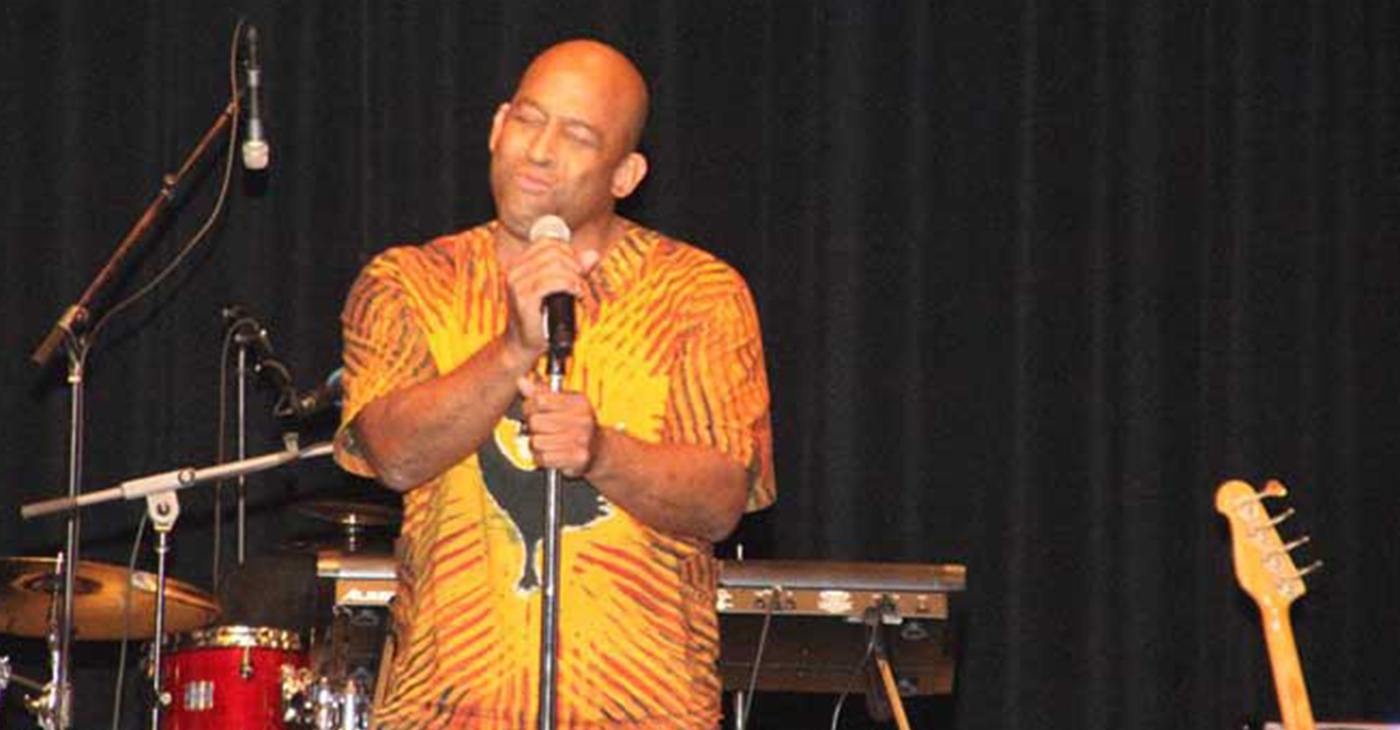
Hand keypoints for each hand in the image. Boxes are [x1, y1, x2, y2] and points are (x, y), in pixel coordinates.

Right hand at [503, 240, 597, 361]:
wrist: (523, 345)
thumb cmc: (542, 319)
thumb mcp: (559, 290)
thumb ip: (575, 271)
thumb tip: (593, 254)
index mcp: (520, 265)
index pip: (548, 243)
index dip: (569, 253)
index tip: (578, 271)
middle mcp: (515, 270)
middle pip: (555, 252)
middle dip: (575, 266)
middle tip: (582, 285)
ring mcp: (517, 284)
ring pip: (556, 265)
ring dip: (576, 278)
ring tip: (581, 293)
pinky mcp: (524, 299)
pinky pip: (553, 282)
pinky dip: (571, 286)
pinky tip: (577, 295)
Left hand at [518, 376, 599, 477]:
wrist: (599, 448)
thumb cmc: (578, 424)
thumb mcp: (565, 403)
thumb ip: (542, 393)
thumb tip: (521, 381)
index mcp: (578, 402)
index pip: (540, 399)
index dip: (530, 406)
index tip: (534, 411)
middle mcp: (582, 420)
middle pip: (535, 421)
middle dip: (532, 427)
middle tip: (540, 429)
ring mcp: (581, 440)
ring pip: (536, 441)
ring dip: (536, 444)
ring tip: (546, 441)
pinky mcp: (577, 458)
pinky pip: (543, 458)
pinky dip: (542, 458)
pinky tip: (550, 453)